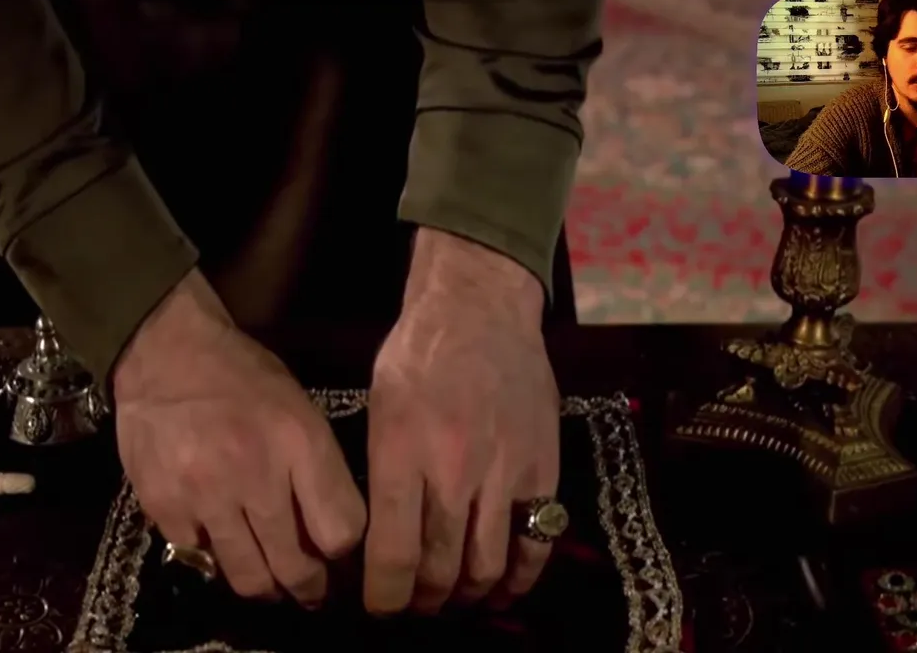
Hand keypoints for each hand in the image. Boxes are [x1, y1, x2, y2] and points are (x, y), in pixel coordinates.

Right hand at [114, 270, 366, 607]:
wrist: (164, 352)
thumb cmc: (242, 376)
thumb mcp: (299, 408)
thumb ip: (319, 469)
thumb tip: (335, 532)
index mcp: (300, 442)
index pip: (342, 530)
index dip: (346, 552)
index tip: (341, 555)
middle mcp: (256, 475)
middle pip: (297, 567)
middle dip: (311, 588)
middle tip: (312, 591)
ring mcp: (206, 495)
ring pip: (248, 577)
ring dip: (267, 587)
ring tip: (272, 583)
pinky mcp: (165, 507)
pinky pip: (201, 559)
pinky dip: (215, 559)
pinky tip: (224, 546)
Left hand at [363, 229, 560, 614]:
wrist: (481, 309)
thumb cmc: (418, 354)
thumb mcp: (376, 408)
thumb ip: (380, 473)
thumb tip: (374, 539)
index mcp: (401, 453)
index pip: (393, 553)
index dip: (385, 596)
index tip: (379, 607)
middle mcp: (453, 470)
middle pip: (440, 568)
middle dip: (424, 601)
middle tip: (415, 605)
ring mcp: (503, 472)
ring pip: (488, 565)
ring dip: (468, 595)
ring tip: (453, 599)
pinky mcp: (542, 469)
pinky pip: (536, 542)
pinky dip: (521, 578)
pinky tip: (504, 589)